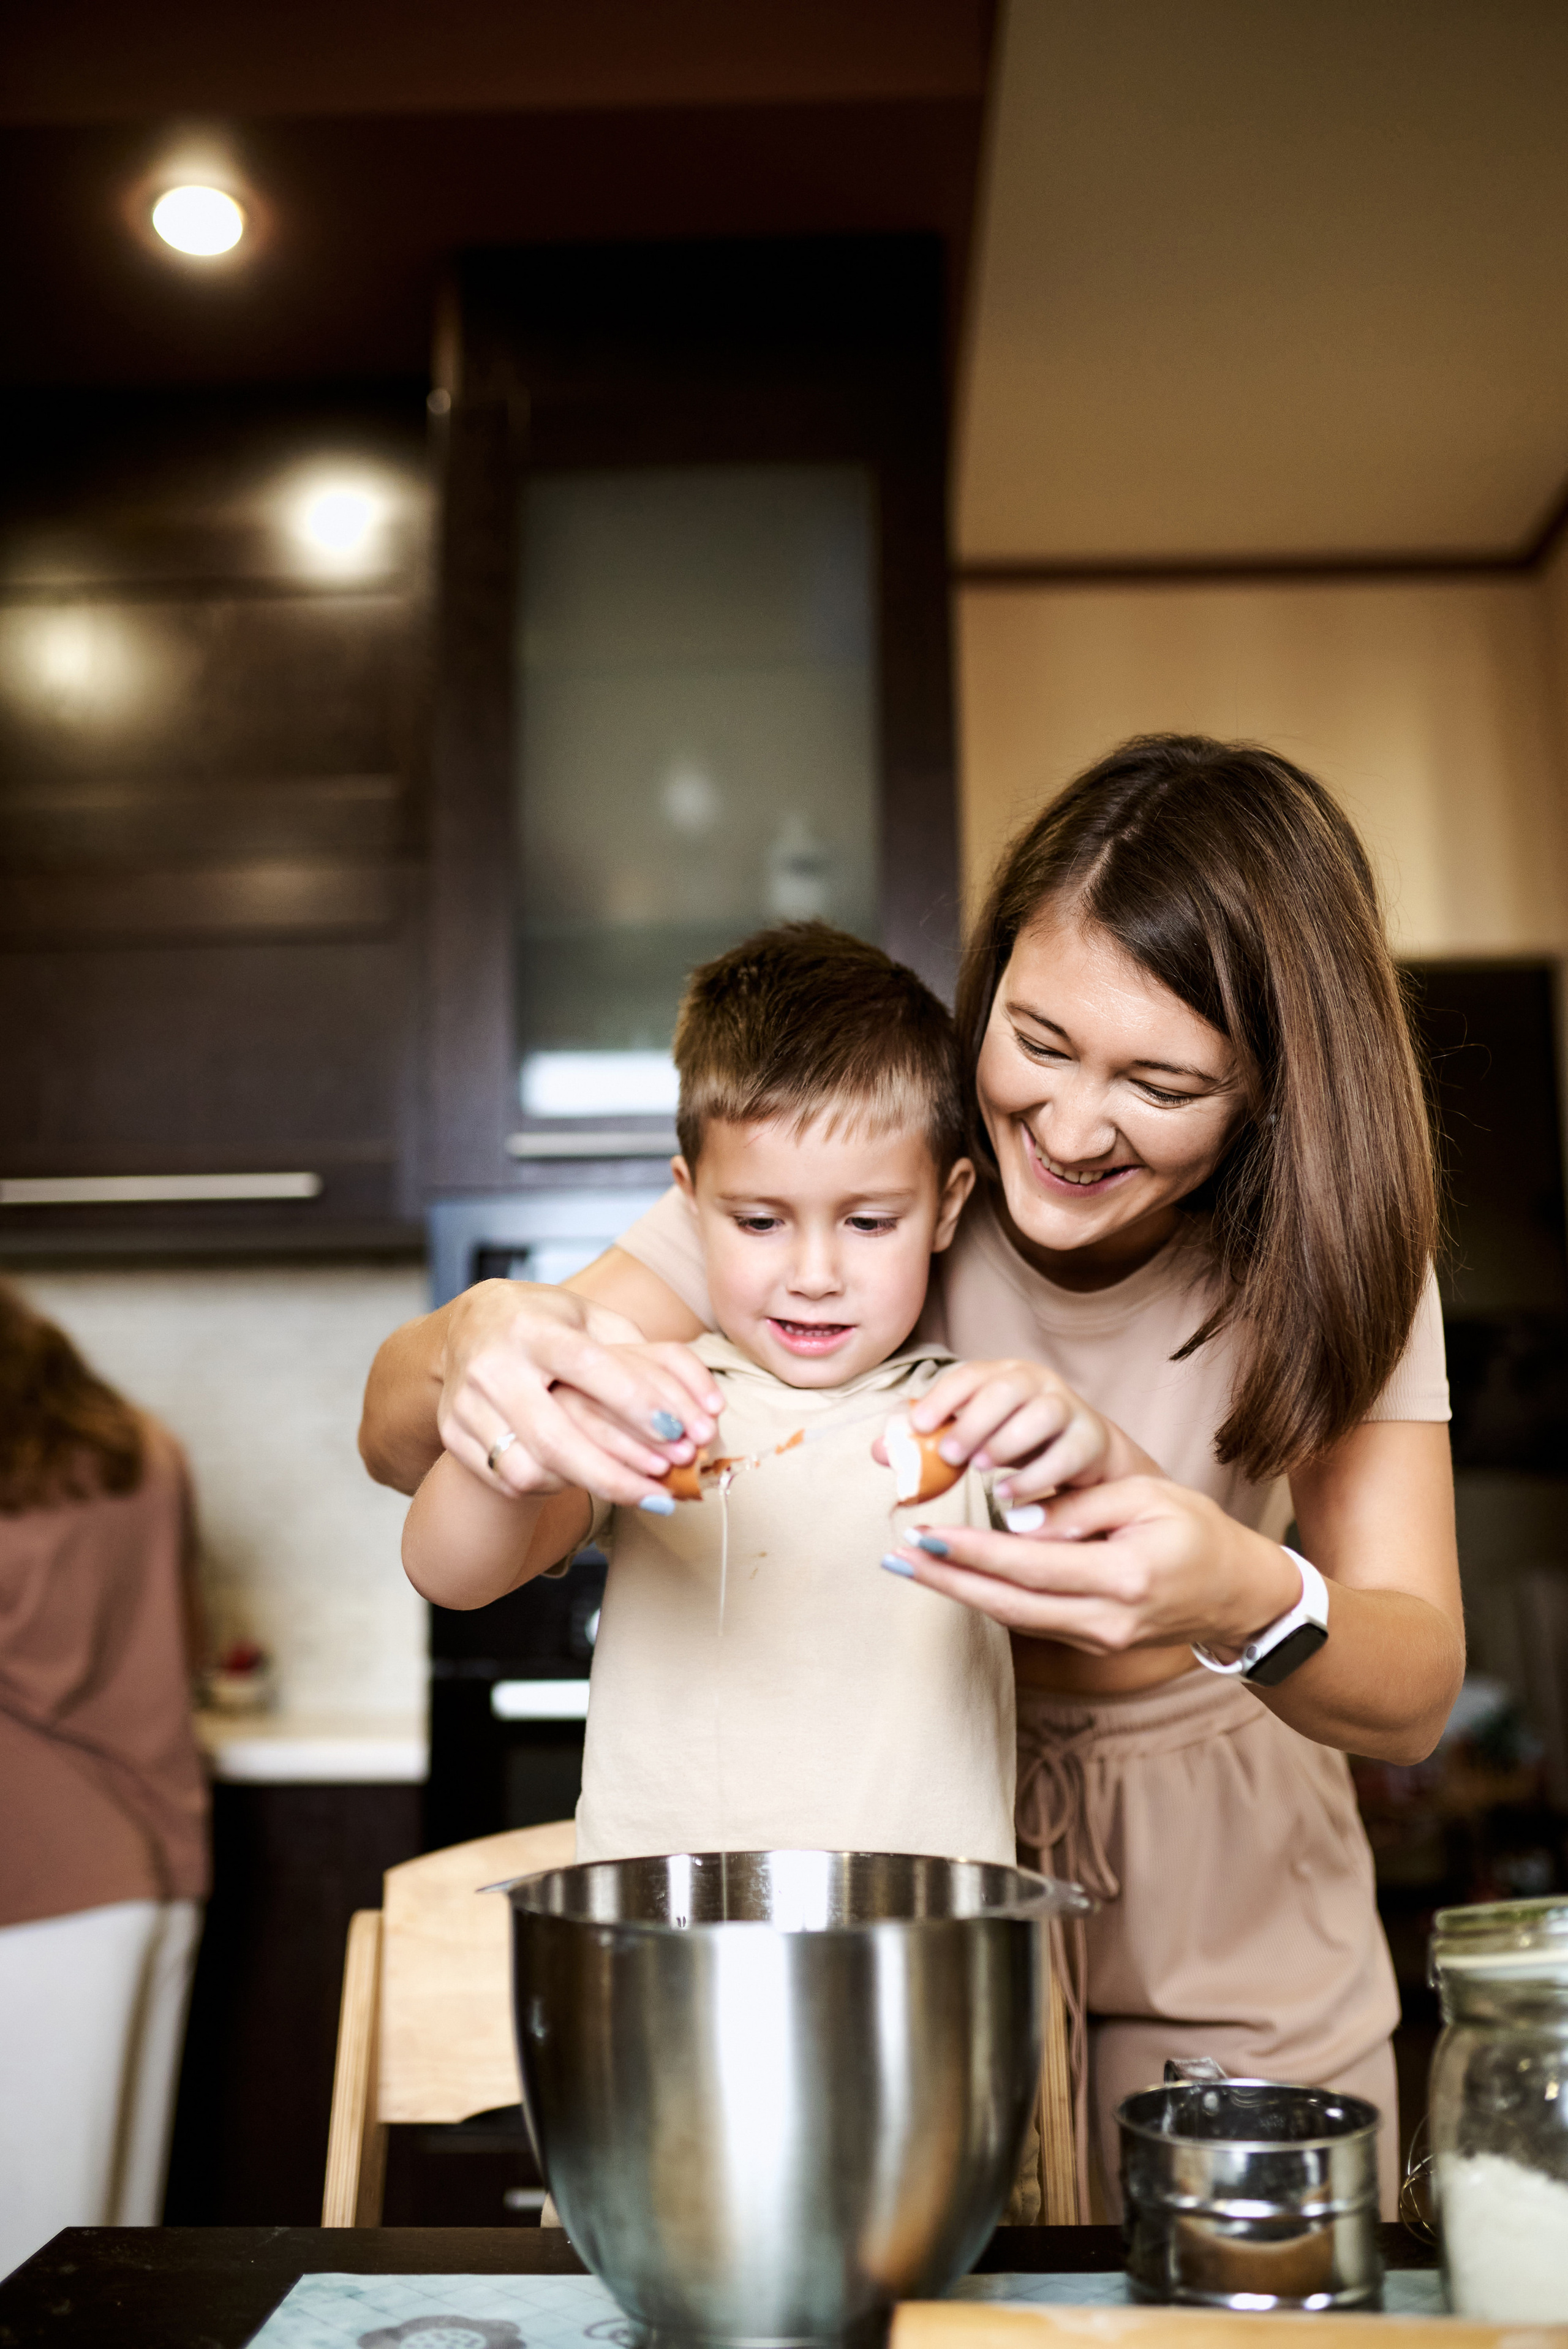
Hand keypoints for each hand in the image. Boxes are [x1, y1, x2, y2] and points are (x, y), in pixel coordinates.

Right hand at [436, 1281, 722, 1507]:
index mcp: (532, 1326)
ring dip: (586, 1486)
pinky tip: (580, 1480)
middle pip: (555, 1436)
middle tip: (667, 1492)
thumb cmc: (548, 1324)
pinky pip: (509, 1479)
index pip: (589, 1367)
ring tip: (630, 1487)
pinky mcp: (455, 1435)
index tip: (680, 1433)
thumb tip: (706, 1407)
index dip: (636, 1402)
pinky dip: (552, 1486)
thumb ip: (645, 1356)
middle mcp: (492, 1365)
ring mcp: (466, 1404)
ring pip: (529, 1469)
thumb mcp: (592, 1320)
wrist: (467, 1329)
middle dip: (616, 1472)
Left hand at [872, 1357, 1126, 1505]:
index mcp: (1000, 1374)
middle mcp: (1036, 1382)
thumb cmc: (1012, 1441)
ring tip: (980, 1471)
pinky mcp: (1089, 1439)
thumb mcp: (970, 1438)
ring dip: (1006, 1443)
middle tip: (950, 1455)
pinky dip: (1036, 1475)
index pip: (969, 1375)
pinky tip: (1008, 1494)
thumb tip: (880, 1450)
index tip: (918, 1427)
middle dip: (974, 1421)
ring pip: (1041, 1414)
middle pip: (1005, 1389)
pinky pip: (1066, 1453)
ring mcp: (1067, 1407)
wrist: (1078, 1454)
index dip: (942, 1397)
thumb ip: (927, 1443)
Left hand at [886, 1475, 1301, 1655]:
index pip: (1032, 1565)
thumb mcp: (1148, 1498)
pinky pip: (1031, 1620)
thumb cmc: (1196, 1532)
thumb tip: (1017, 1520)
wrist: (1239, 1594)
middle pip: (1009, 1603)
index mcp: (1123, 1577)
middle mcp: (1106, 1620)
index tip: (927, 1533)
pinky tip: (955, 1578)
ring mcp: (1098, 1640)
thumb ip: (1081, 1508)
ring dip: (958, 1592)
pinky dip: (989, 1599)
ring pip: (1014, 1617)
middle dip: (947, 1580)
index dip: (975, 1552)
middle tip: (894, 1558)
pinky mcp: (1093, 1644)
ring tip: (910, 1567)